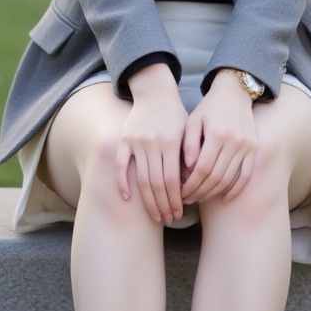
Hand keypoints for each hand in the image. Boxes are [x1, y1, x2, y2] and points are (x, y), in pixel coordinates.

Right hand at [116, 63, 187, 224]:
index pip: (173, 179)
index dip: (176, 199)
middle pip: (156, 183)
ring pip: (140, 179)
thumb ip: (189, 155)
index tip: (180, 213)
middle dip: (163, 204)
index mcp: (171, 142)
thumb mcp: (188, 131)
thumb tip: (190, 183)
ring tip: (155, 215)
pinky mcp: (124, 140)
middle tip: (168, 219)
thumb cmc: (176, 114)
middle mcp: (152, 144)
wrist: (155, 92)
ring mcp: (136, 142)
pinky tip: (127, 198)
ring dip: (148, 201)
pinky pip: (120, 165)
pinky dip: (122, 182)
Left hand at [181, 71, 257, 204]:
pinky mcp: (254, 149)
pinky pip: (246, 175)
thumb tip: (188, 169)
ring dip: (214, 192)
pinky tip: (225, 198)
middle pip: (216, 176)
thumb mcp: (193, 120)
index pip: (202, 168)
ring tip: (200, 198)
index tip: (181, 192)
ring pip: (230, 178)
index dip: (191, 184)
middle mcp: (234, 141)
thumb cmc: (209, 107)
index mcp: (217, 134)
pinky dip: (236, 189)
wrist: (235, 92)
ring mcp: (247, 146)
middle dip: (200, 191)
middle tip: (188, 199)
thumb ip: (189, 143)